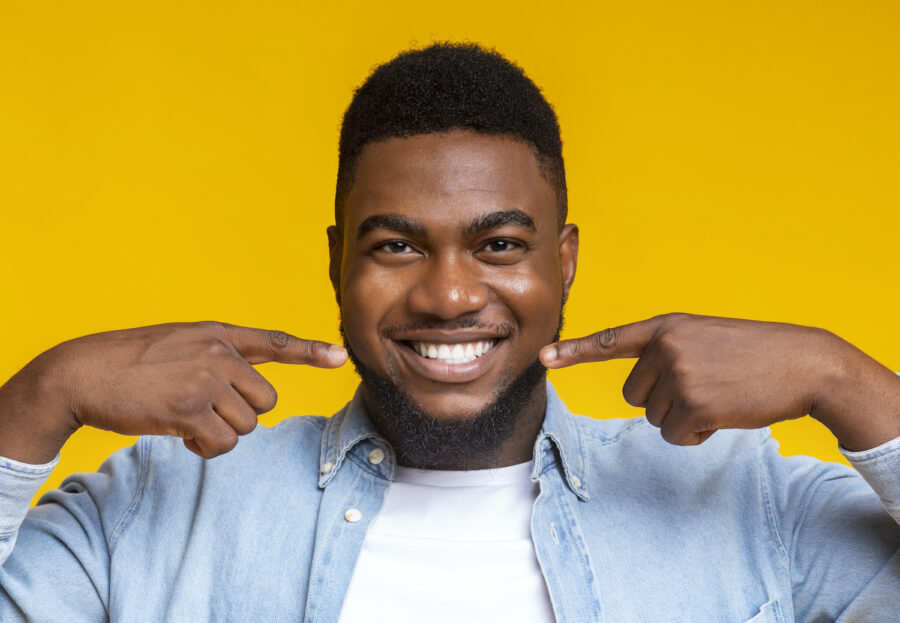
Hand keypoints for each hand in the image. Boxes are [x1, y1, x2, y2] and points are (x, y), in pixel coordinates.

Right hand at [0, 321, 346, 461]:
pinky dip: (205, 448)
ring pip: (246, 426)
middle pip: (265, 401)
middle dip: (240, 415)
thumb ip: (217, 358)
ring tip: (186, 421)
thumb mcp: (180, 344)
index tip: (339, 356)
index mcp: (218, 334)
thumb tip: (249, 396)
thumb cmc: (130, 363)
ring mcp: (206, 380)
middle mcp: (219, 353)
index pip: (274, 341)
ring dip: (220, 434)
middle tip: (205, 412)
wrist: (82, 372)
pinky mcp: (189, 409)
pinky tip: (181, 435)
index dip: (310, 351)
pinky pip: (222, 443)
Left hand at [540, 313, 899, 449]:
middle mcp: (665, 347)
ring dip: (684, 419)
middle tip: (704, 388)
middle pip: (634, 395)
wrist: (803, 363)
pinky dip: (697, 435)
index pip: (610, 340)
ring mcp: (678, 374)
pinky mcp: (694, 403)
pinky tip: (724, 415)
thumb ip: (668, 354)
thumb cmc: (754, 354)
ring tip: (719, 397)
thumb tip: (641, 394)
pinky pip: (675, 436)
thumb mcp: (705, 339)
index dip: (574, 351)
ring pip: (654, 418)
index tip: (543, 357)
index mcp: (666, 327)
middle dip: (664, 402)